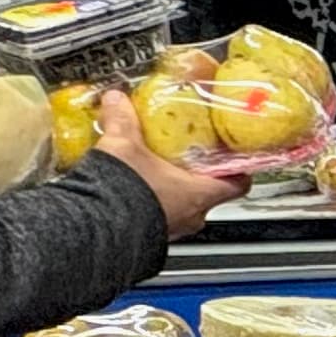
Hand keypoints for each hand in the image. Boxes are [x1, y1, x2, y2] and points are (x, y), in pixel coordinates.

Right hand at [89, 88, 229, 238]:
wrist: (97, 229)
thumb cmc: (124, 192)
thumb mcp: (124, 145)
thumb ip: (123, 120)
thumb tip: (118, 100)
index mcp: (200, 193)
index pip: (238, 184)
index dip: (238, 169)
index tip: (233, 157)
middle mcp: (192, 216)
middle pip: (210, 194)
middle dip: (198, 175)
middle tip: (187, 156)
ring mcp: (173, 229)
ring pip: (184, 207)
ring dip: (174, 190)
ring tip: (157, 170)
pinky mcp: (151, 237)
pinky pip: (161, 218)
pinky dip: (154, 204)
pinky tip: (136, 189)